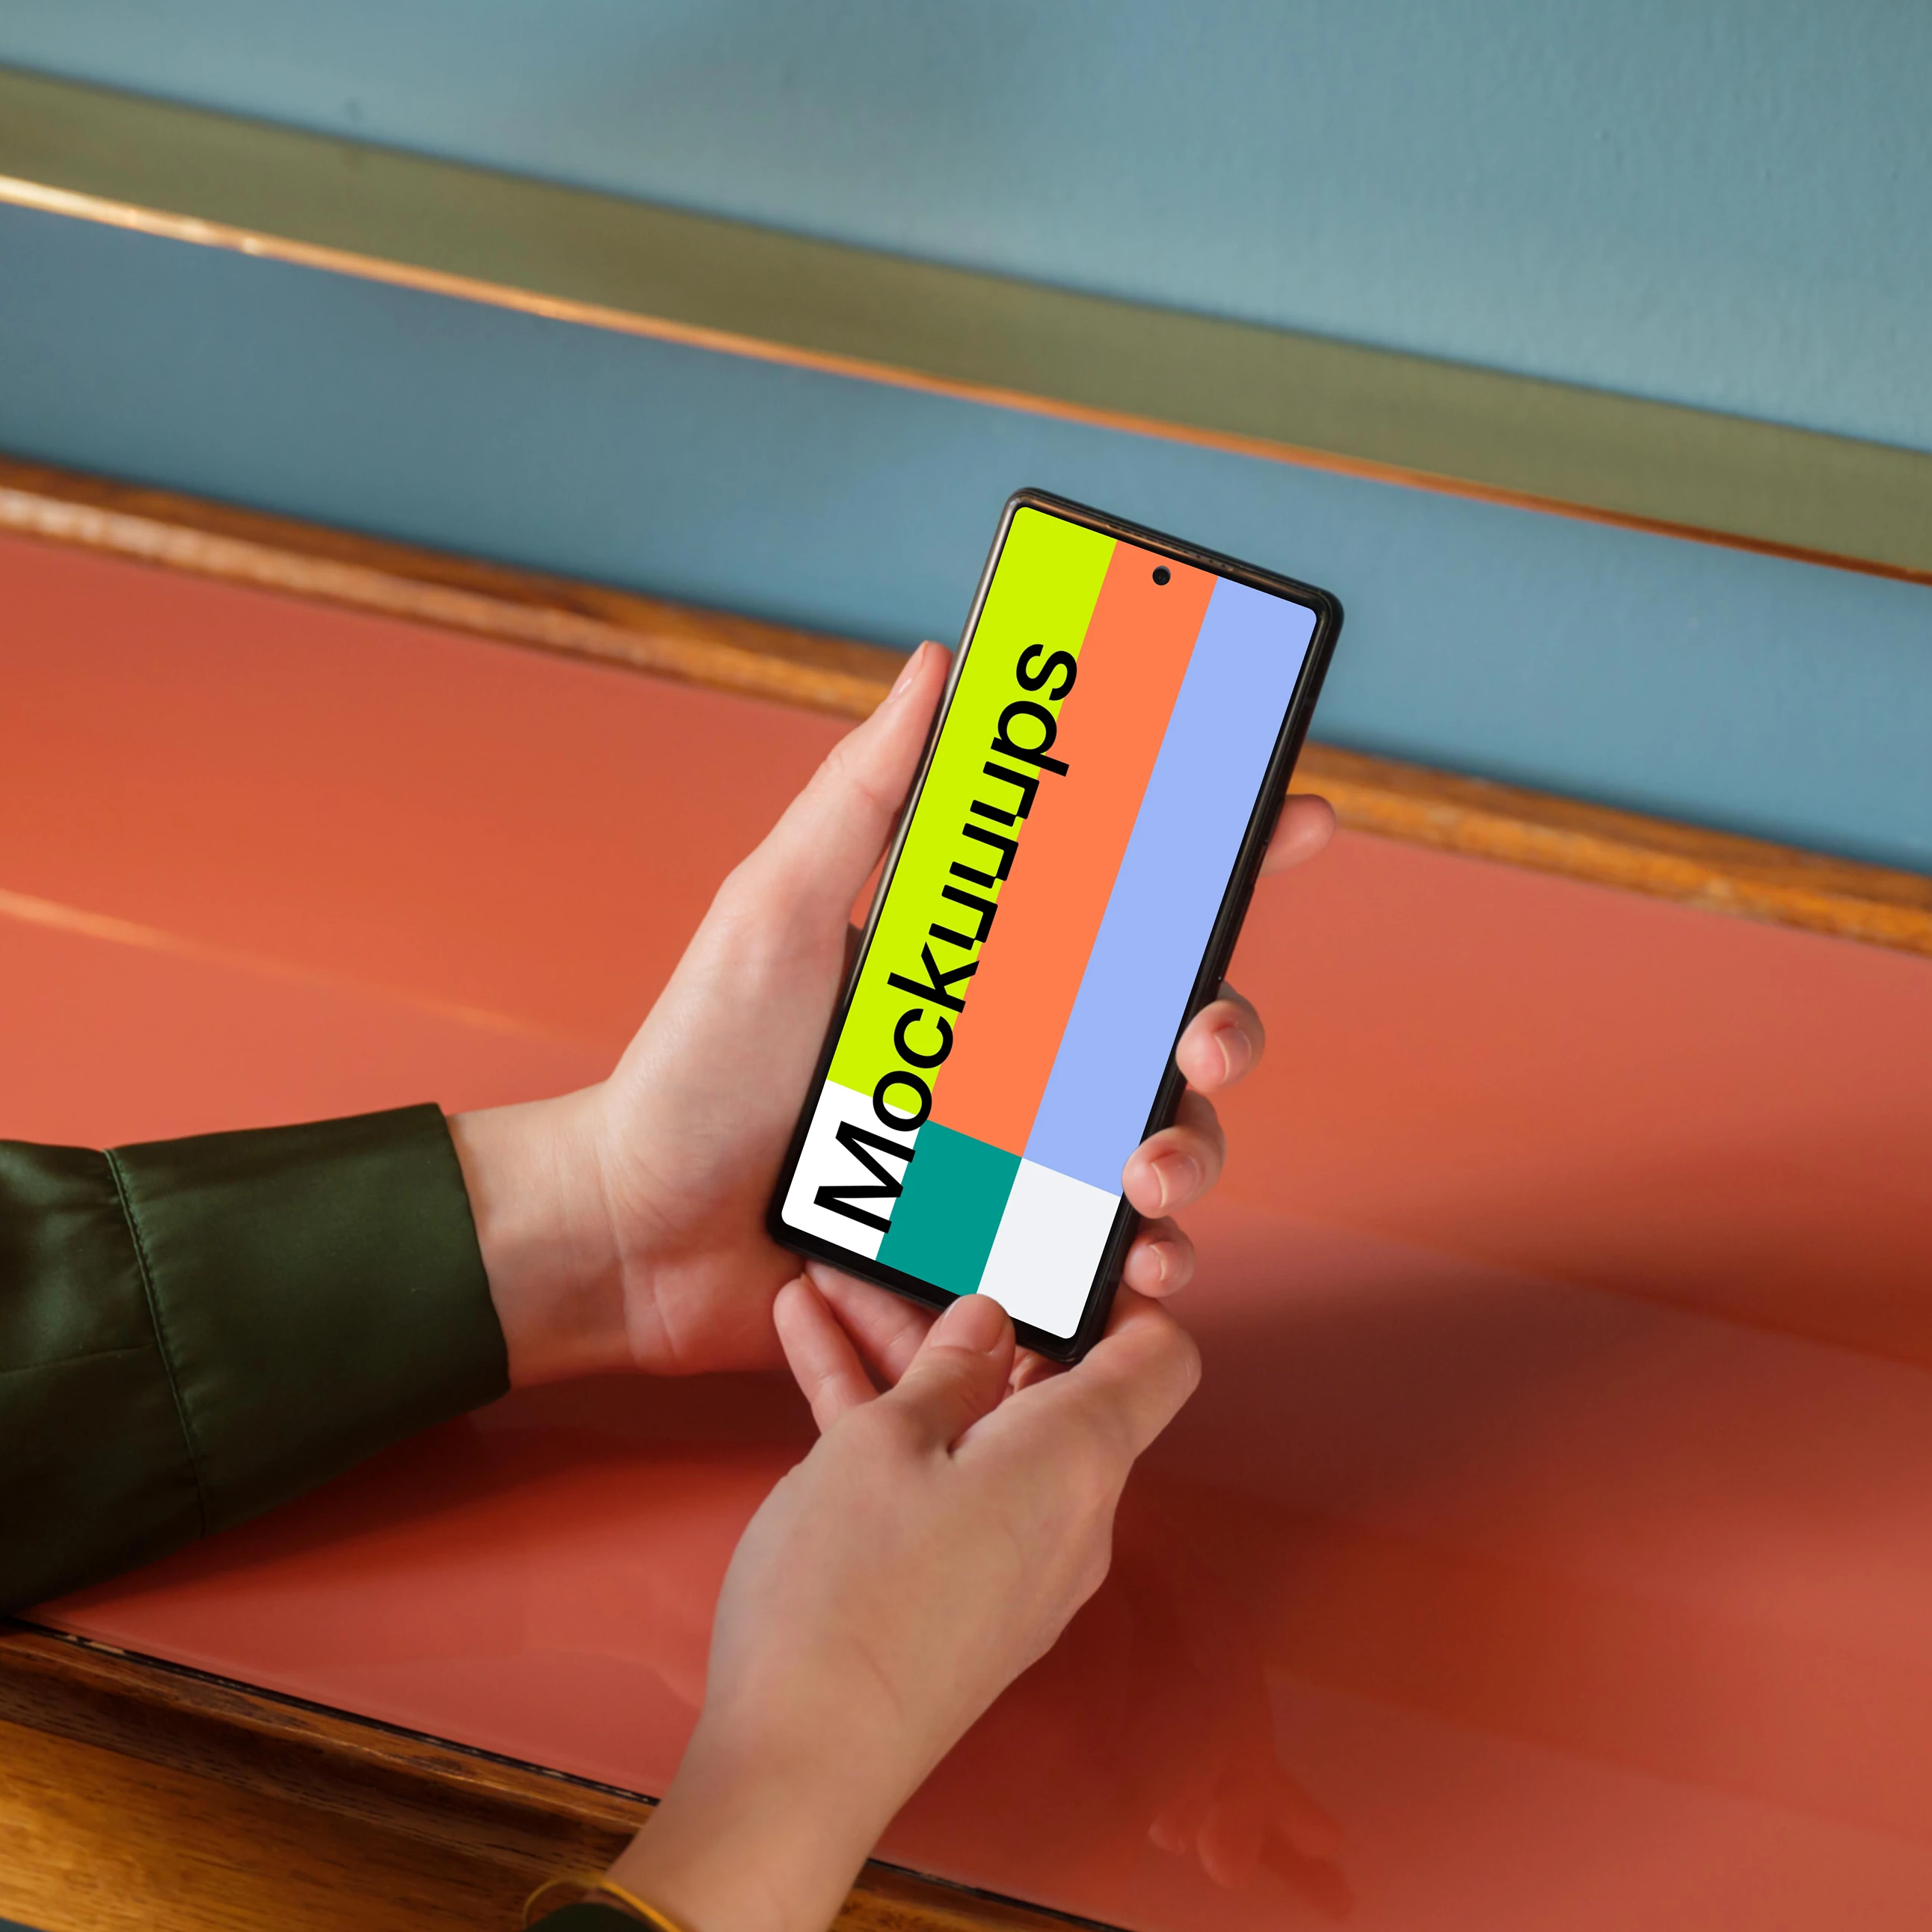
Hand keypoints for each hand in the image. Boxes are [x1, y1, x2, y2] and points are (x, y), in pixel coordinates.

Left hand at [452, 643, 1333, 1385]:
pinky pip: (1115, 1265)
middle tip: (1198, 1039)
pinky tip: (1140, 1267)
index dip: (1225, 853)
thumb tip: (938, 663)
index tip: (1295, 815)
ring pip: (1169, 1147)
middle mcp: (1023, 1061)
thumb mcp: (774, 909)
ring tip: (1148, 1178)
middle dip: (1224, 1029)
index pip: (1128, 898)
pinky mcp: (1006, 1257)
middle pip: (1180, 1029)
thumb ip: (864, 795)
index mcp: (987, 967)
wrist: (636, 1232)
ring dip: (1193, 1157)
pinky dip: (1150, 1268)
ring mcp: (1023, 1163)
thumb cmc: (696, 1067)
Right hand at [605, 1284, 1203, 1931]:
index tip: (1055, 1241)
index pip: (1157, 1357)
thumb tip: (989, 1324)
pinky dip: (894, 1426)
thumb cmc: (845, 1602)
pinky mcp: (963, 1596)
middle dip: (976, 1308)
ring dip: (911, 1357)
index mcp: (1078, 1461)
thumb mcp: (880, 1445)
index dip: (1121, 1291)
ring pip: (980, 1426)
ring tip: (828, 1284)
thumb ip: (945, 1369)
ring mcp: (1017, 1561)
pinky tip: (815, 1355)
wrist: (798, 1765)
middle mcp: (1071, 1515)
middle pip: (1050, 1382)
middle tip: (910, 1243)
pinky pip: (945, 1484)